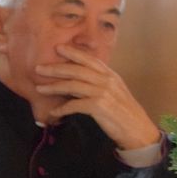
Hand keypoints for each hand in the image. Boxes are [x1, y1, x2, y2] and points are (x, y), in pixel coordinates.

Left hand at [35, 44, 160, 150]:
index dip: (73, 53)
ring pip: (73, 85)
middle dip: (56, 68)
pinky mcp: (99, 107)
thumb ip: (100, 83)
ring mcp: (103, 93)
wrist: (137, 129)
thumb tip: (79, 81)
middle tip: (39, 68)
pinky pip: (75, 105)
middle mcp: (107, 81)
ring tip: (40, 89)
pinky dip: (62, 108)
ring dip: (54, 87)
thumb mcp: (115, 92)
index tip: (58, 48)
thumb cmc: (125, 112)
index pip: (90, 60)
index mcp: (111, 75)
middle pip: (77, 70)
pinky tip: (54, 112)